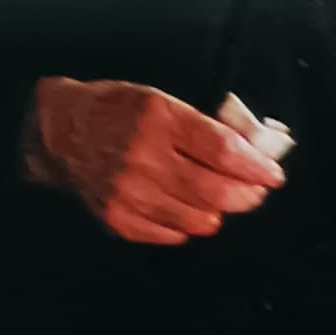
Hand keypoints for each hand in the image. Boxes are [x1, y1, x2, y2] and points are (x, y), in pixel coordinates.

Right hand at [32, 77, 286, 245]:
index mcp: (159, 119)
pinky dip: (186, 226)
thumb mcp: (160, 100)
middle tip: (256, 191)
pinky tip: (184, 208)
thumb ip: (202, 126)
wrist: (61, 133)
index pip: (223, 152)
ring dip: (219, 213)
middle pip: (216, 192)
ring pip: (198, 221)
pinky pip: (171, 234)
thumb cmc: (117, 109)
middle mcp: (144, 158)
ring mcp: (129, 193)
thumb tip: (251, 153)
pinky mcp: (118, 218)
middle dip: (247, 195)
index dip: (256, 168)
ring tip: (220, 200)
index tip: (274, 174)